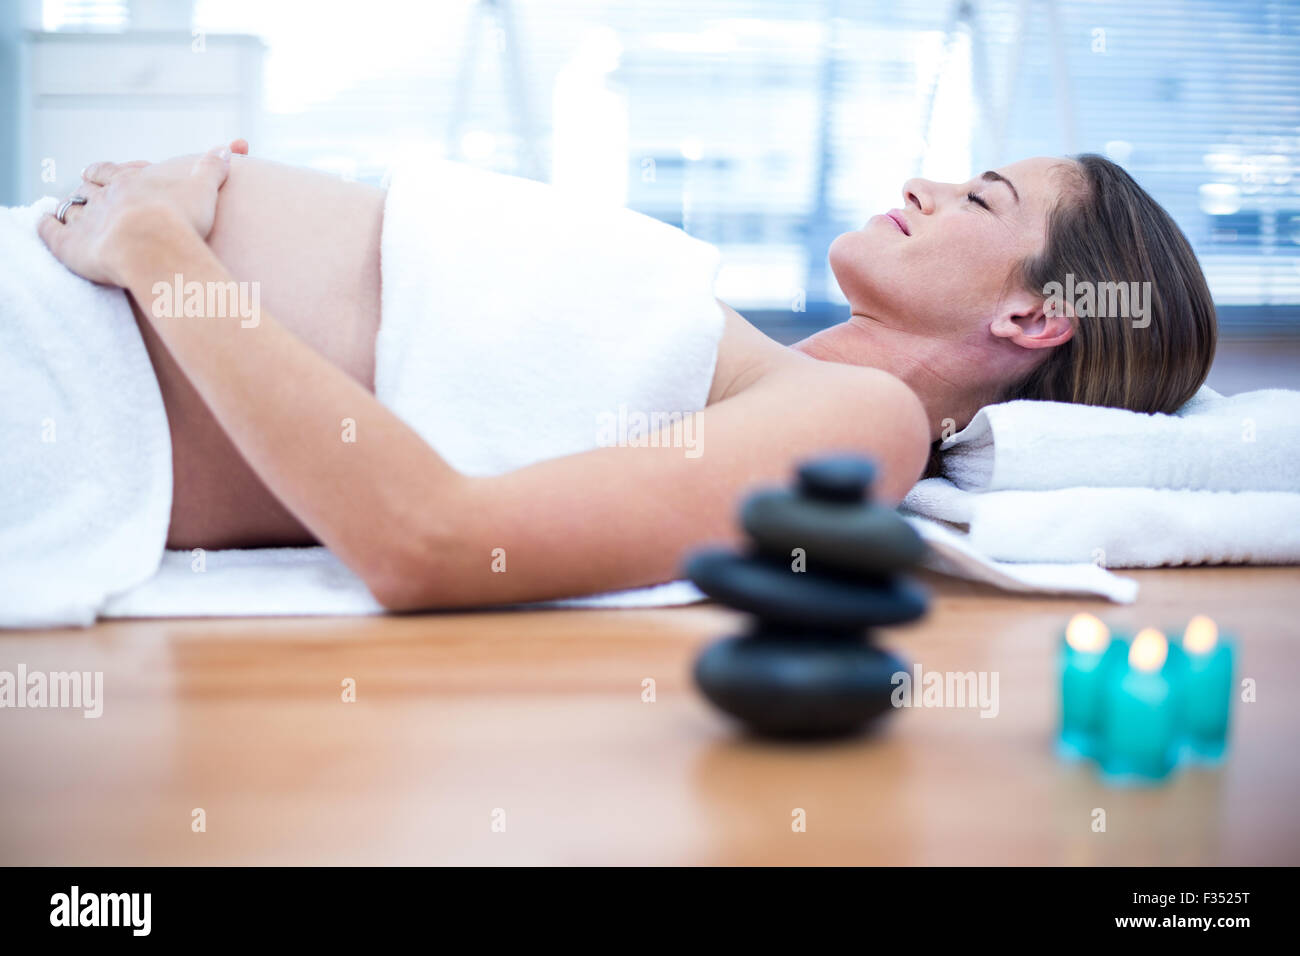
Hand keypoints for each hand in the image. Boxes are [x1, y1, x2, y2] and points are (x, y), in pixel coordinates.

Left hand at [38, 143, 236, 286]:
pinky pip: (50, 232)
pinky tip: (45, 227)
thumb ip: (213, 168)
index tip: (104, 173)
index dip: (108, 172)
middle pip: (87, 188)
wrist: (153, 245)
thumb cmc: (180, 219)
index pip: (112, 171)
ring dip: (68, 209)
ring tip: (69, 213)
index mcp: (130, 182)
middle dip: (87, 190)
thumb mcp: (203, 189)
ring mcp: (85, 221)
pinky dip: (46, 228)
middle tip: (87, 191)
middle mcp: (103, 198)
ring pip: (69, 208)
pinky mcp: (70, 246)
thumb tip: (231, 148)